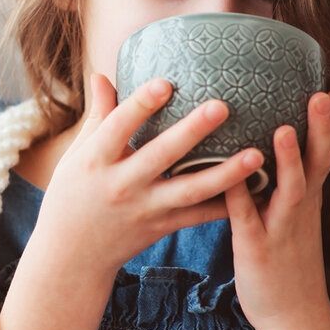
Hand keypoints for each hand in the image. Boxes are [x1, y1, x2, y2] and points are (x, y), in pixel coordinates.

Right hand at [29, 73, 265, 276]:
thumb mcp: (77, 155)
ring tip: (256, 154)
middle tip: (222, 106)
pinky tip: (257, 191)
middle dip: (192, 131)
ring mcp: (145, 209)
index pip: (119, 127)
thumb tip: (103, 74)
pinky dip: (227, 205)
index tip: (166, 82)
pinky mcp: (162, 226)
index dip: (141, 104)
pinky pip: (199, 216)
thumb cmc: (72, 195)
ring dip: (226, 173)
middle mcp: (122, 184)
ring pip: (190, 191)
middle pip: (161, 155)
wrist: (73, 254)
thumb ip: (98, 115)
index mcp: (96, 160)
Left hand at [223, 90, 329, 329]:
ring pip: (290, 189)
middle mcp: (300, 209)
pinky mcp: (256, 247)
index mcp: (307, 199)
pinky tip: (230, 175)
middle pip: (318, 163)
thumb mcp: (292, 218)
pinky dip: (240, 195)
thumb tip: (266, 149)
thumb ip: (283, 185)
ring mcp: (280, 227)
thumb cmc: (286, 262)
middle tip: (323, 93)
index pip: (325, 155)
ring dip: (290, 159)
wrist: (292, 316)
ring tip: (285, 128)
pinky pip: (246, 217)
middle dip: (323, 129)